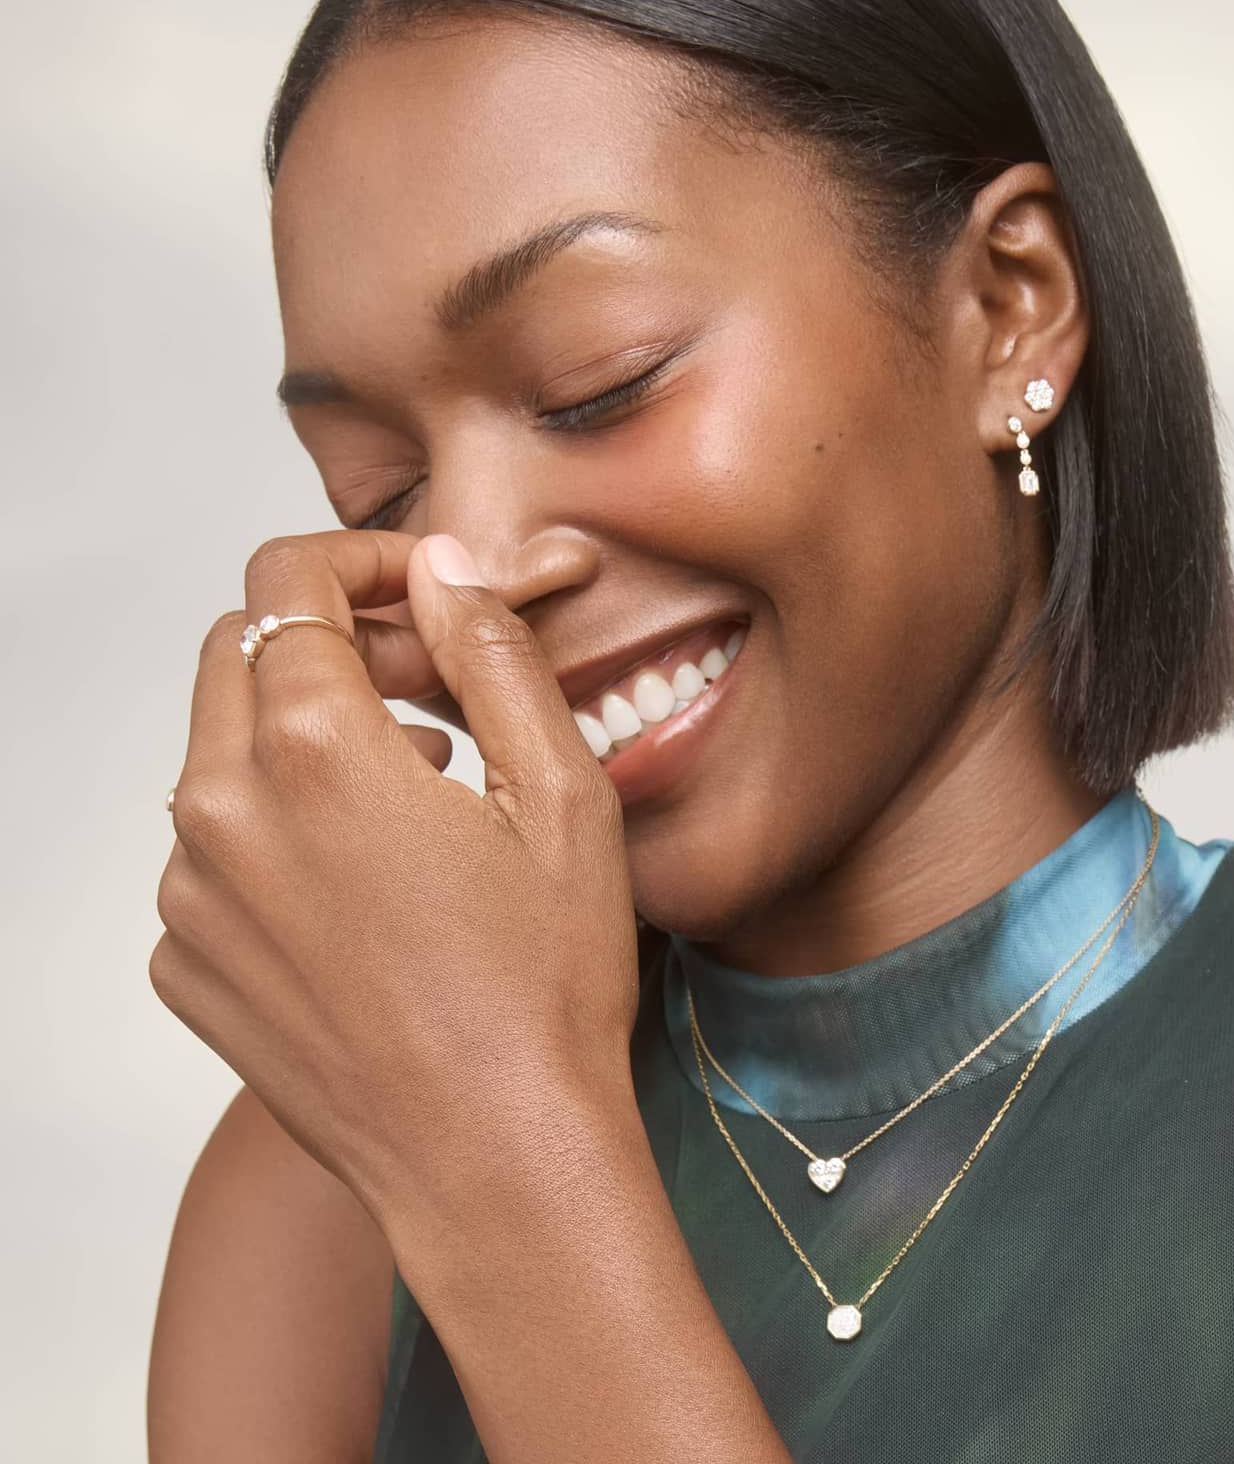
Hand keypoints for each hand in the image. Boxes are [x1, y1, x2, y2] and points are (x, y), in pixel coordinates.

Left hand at [152, 529, 640, 1228]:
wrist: (493, 1160)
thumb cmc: (543, 987)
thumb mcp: (560, 795)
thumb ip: (490, 655)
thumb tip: (443, 569)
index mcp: (313, 751)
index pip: (286, 582)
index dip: (358, 560)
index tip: (416, 589)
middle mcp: (221, 812)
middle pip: (236, 654)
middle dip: (325, 642)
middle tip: (425, 688)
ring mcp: (190, 896)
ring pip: (221, 753)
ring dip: (303, 738)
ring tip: (416, 792)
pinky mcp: (186, 963)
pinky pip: (211, 852)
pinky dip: (276, 833)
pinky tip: (369, 887)